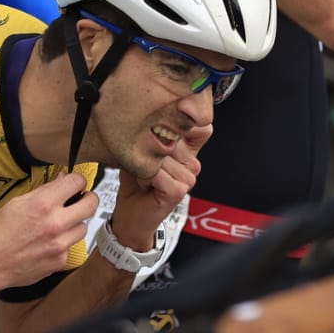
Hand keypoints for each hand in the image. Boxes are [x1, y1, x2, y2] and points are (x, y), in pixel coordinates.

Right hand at [0, 172, 97, 297]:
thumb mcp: (17, 203)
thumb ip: (43, 192)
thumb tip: (61, 182)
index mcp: (43, 204)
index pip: (77, 182)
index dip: (77, 181)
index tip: (76, 184)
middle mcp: (55, 223)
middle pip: (91, 204)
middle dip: (87, 199)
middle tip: (81, 200)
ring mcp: (60, 244)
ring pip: (83, 227)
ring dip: (74, 224)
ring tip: (57, 225)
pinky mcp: (60, 260)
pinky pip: (71, 246)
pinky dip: (63, 243)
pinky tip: (47, 243)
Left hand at [109, 124, 207, 249]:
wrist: (132, 216)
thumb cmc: (136, 183)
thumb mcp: (143, 150)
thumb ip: (153, 132)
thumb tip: (152, 117)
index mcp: (189, 151)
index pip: (201, 125)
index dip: (182, 121)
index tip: (163, 128)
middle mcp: (193, 164)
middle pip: (173, 137)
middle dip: (151, 148)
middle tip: (146, 165)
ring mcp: (189, 177)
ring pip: (162, 155)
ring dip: (145, 165)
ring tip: (145, 176)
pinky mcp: (179, 190)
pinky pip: (156, 172)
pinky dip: (143, 176)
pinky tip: (145, 185)